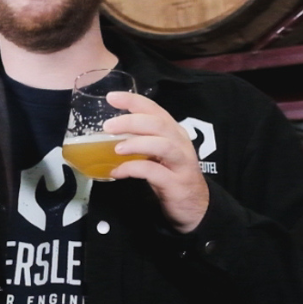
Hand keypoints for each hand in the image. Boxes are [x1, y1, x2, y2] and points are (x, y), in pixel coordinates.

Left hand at [101, 91, 209, 232]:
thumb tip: (109, 134)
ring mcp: (181, 163)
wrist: (194, 206)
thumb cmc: (170, 175)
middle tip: (108, 126)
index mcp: (173, 132)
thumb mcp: (156, 153)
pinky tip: (118, 172)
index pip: (154, 109)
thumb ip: (140, 140)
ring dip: (136, 144)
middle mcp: (179, 143)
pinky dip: (133, 169)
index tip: (111, 97)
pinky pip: (154, 172)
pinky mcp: (177, 183)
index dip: (133, 101)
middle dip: (131, 121)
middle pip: (158, 124)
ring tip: (117, 149)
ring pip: (162, 144)